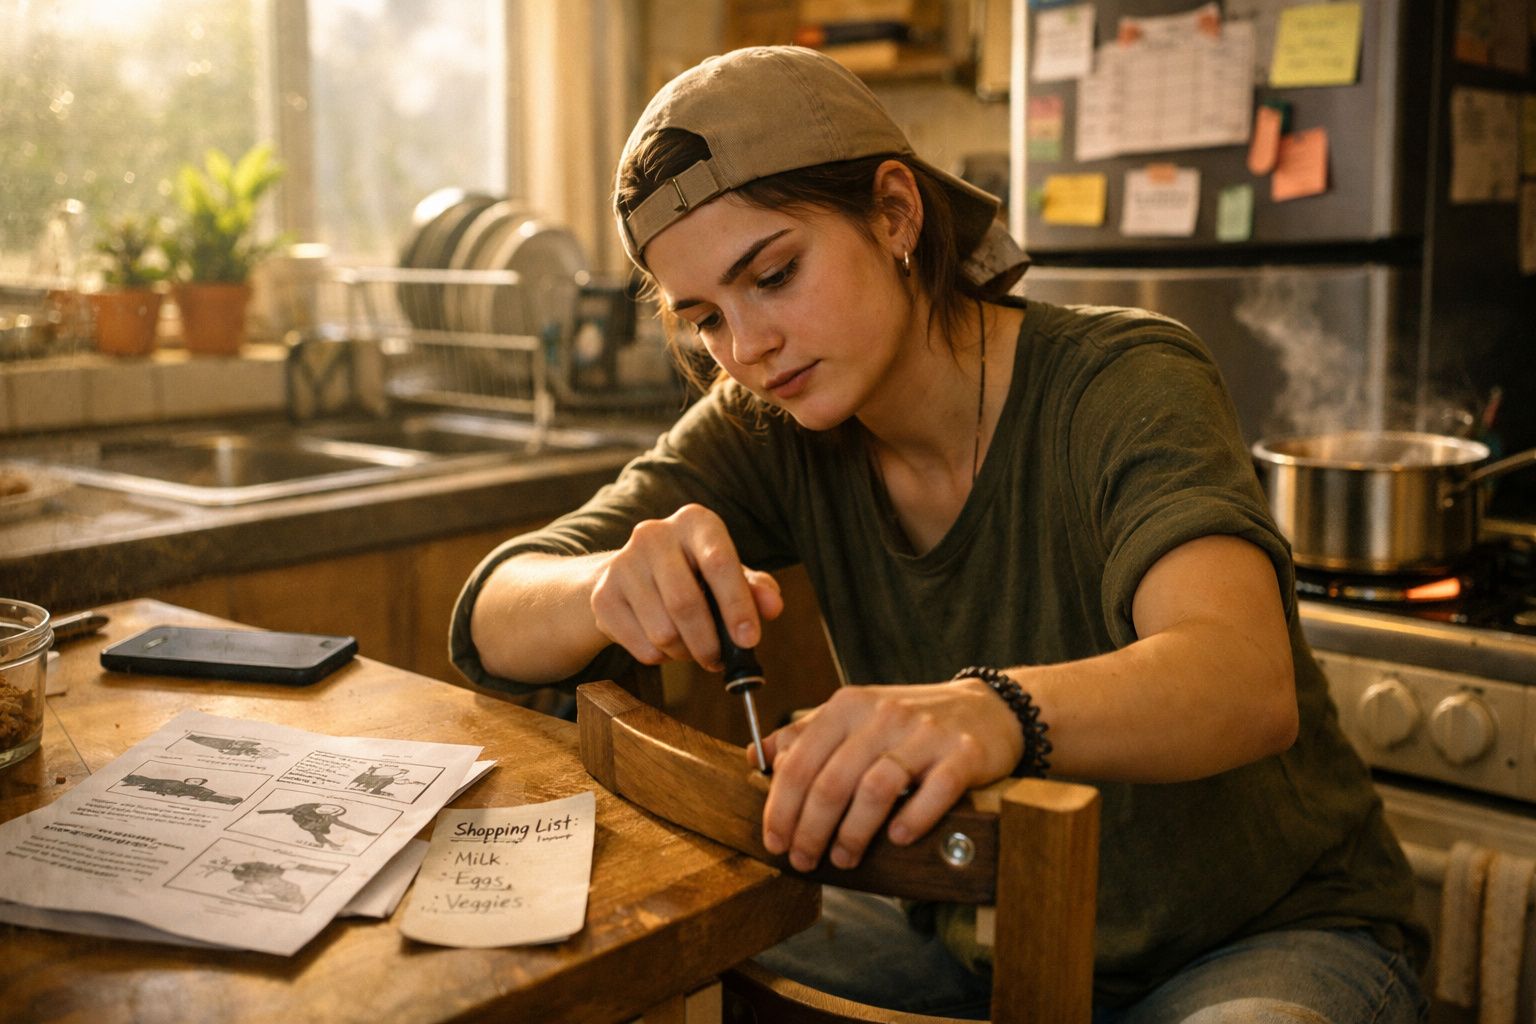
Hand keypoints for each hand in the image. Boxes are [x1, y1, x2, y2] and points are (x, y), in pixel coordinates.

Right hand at [590, 503, 782, 667]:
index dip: (737, 605)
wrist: (632, 576)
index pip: (719, 563)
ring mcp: (622, 563)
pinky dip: (660, 657)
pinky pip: (641, 646)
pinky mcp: (603, 596)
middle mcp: (653, 534)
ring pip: (662, 631)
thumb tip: (773, 606)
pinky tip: (664, 643)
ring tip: (691, 646)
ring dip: (684, 652)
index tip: (748, 640)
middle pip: (685, 604)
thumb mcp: (730, 575)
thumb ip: (755, 588)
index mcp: (694, 522)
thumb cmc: (694, 574)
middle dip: (709, 643)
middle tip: (718, 660)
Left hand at [757, 679, 1023, 871]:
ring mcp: (925, 734)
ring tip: (844, 858)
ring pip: (875, 789)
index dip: (780, 807)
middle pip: (831, 781)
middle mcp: (883, 715)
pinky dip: (911, 820)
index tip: (774, 841)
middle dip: (810, 830)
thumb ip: (806, 735)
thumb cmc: (909, 722)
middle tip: (804, 860)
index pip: (799, 761)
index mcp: (848, 705)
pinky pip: (933, 792)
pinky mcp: (963, 754)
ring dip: (853, 833)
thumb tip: (757, 757)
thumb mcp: (854, 716)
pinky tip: (897, 840)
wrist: (985, 708)